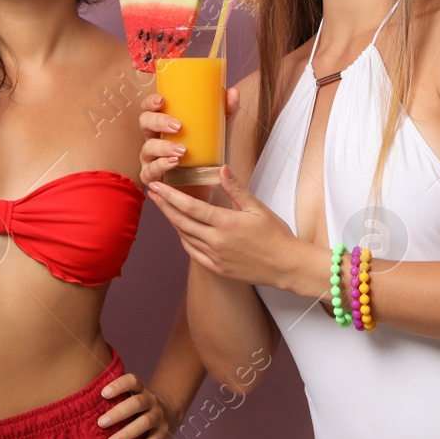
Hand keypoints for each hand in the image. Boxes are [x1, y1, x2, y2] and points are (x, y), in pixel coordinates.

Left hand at [98, 372, 181, 438]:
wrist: (168, 412)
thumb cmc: (139, 406)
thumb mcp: (132, 396)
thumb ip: (117, 400)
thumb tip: (87, 409)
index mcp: (142, 389)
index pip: (132, 381)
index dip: (118, 385)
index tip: (103, 394)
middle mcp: (152, 400)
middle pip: (137, 403)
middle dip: (118, 413)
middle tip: (101, 423)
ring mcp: (159, 416)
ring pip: (145, 422)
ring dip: (127, 433)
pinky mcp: (164, 433)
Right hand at [137, 87, 240, 189]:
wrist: (206, 184)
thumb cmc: (206, 154)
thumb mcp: (218, 132)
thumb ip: (226, 112)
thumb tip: (234, 91)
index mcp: (163, 124)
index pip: (150, 108)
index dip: (150, 102)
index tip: (162, 100)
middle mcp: (153, 138)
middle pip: (144, 123)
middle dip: (158, 122)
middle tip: (178, 126)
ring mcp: (150, 158)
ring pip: (147, 148)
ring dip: (163, 147)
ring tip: (182, 150)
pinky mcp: (153, 177)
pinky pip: (149, 171)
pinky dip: (160, 166)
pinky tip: (173, 163)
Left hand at [146, 164, 308, 289]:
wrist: (287, 266)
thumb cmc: (276, 236)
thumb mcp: (258, 208)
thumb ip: (236, 189)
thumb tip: (223, 169)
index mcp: (226, 223)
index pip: (190, 207)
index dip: (170, 196)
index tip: (157, 187)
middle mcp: (216, 241)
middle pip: (181, 221)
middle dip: (164, 206)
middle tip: (152, 193)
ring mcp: (215, 257)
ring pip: (185, 237)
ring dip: (172, 222)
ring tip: (164, 208)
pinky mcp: (217, 268)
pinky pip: (193, 253)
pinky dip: (184, 240)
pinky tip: (181, 231)